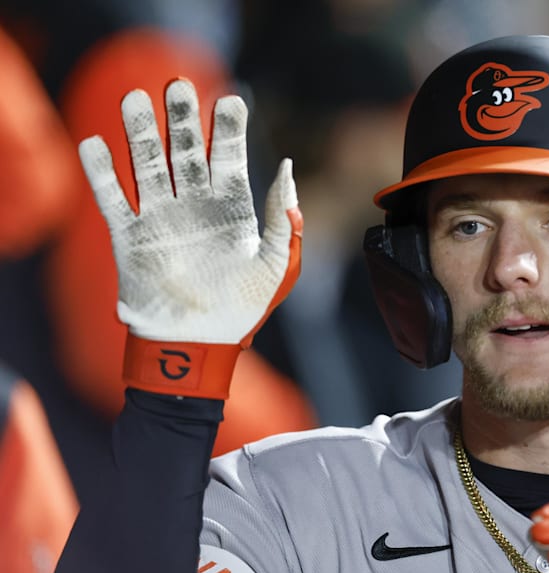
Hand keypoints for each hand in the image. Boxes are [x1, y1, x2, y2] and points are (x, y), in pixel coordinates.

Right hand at [78, 78, 301, 397]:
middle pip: (184, 151)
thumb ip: (284, 222)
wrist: (198, 346)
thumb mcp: (278, 266)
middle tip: (178, 85)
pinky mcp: (130, 238)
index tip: (232, 99)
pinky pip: (112, 199)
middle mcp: (194, 206)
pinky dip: (102, 173)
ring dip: (141, 133)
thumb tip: (287, 169)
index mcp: (232, 210)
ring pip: (147, 165)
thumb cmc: (244, 310)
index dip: (228, 129)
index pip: (229, 158)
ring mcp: (161, 219)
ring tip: (136, 99)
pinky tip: (96, 143)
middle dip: (182, 119)